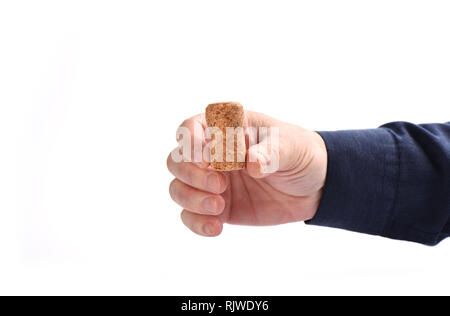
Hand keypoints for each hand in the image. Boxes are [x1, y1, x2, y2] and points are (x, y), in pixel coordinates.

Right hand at [167, 110, 327, 235]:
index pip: (192, 128)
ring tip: (219, 206)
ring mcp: (212, 182)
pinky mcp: (217, 207)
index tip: (208, 158)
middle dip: (191, 175)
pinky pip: (191, 216)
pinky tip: (216, 227)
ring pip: (178, 188)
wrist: (314, 186)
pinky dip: (196, 223)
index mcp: (226, 129)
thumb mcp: (291, 146)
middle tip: (220, 184)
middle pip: (177, 160)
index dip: (191, 143)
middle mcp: (212, 155)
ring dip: (191, 199)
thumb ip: (270, 152)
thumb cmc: (299, 154)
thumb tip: (251, 163)